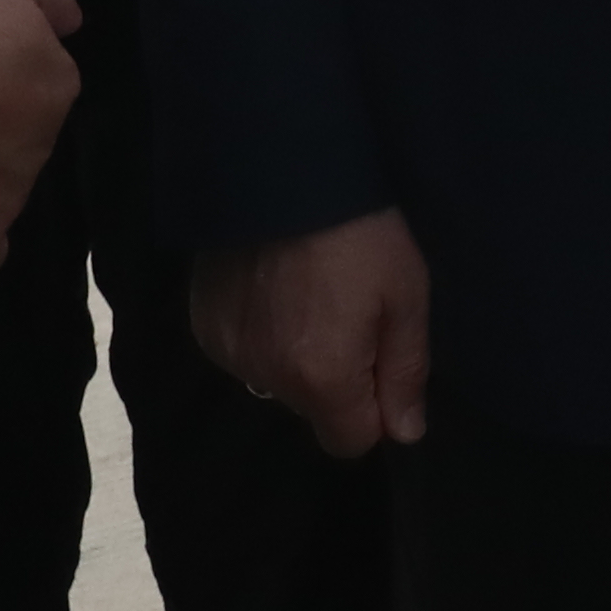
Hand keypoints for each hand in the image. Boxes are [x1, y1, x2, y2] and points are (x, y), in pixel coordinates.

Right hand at [192, 205, 429, 460]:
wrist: (284, 167)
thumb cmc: (361, 232)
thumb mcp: (406, 295)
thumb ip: (405, 372)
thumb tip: (404, 434)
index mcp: (321, 379)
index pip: (348, 443)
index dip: (372, 412)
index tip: (380, 363)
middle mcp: (266, 378)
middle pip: (311, 410)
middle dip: (335, 379)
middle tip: (347, 311)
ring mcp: (227, 351)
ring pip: (275, 381)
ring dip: (294, 356)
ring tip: (307, 293)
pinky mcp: (204, 323)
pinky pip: (243, 352)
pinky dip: (261, 333)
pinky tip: (272, 287)